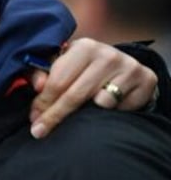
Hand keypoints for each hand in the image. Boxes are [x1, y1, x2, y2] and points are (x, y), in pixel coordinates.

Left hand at [29, 38, 157, 137]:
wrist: (120, 68)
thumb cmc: (82, 69)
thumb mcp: (60, 66)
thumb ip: (42, 73)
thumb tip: (38, 86)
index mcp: (83, 47)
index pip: (58, 81)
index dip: (43, 103)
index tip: (34, 120)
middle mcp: (107, 54)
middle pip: (75, 95)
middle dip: (55, 116)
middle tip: (40, 131)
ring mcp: (129, 67)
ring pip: (100, 104)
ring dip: (85, 115)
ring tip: (80, 114)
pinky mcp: (145, 80)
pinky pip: (120, 109)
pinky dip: (109, 114)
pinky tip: (104, 110)